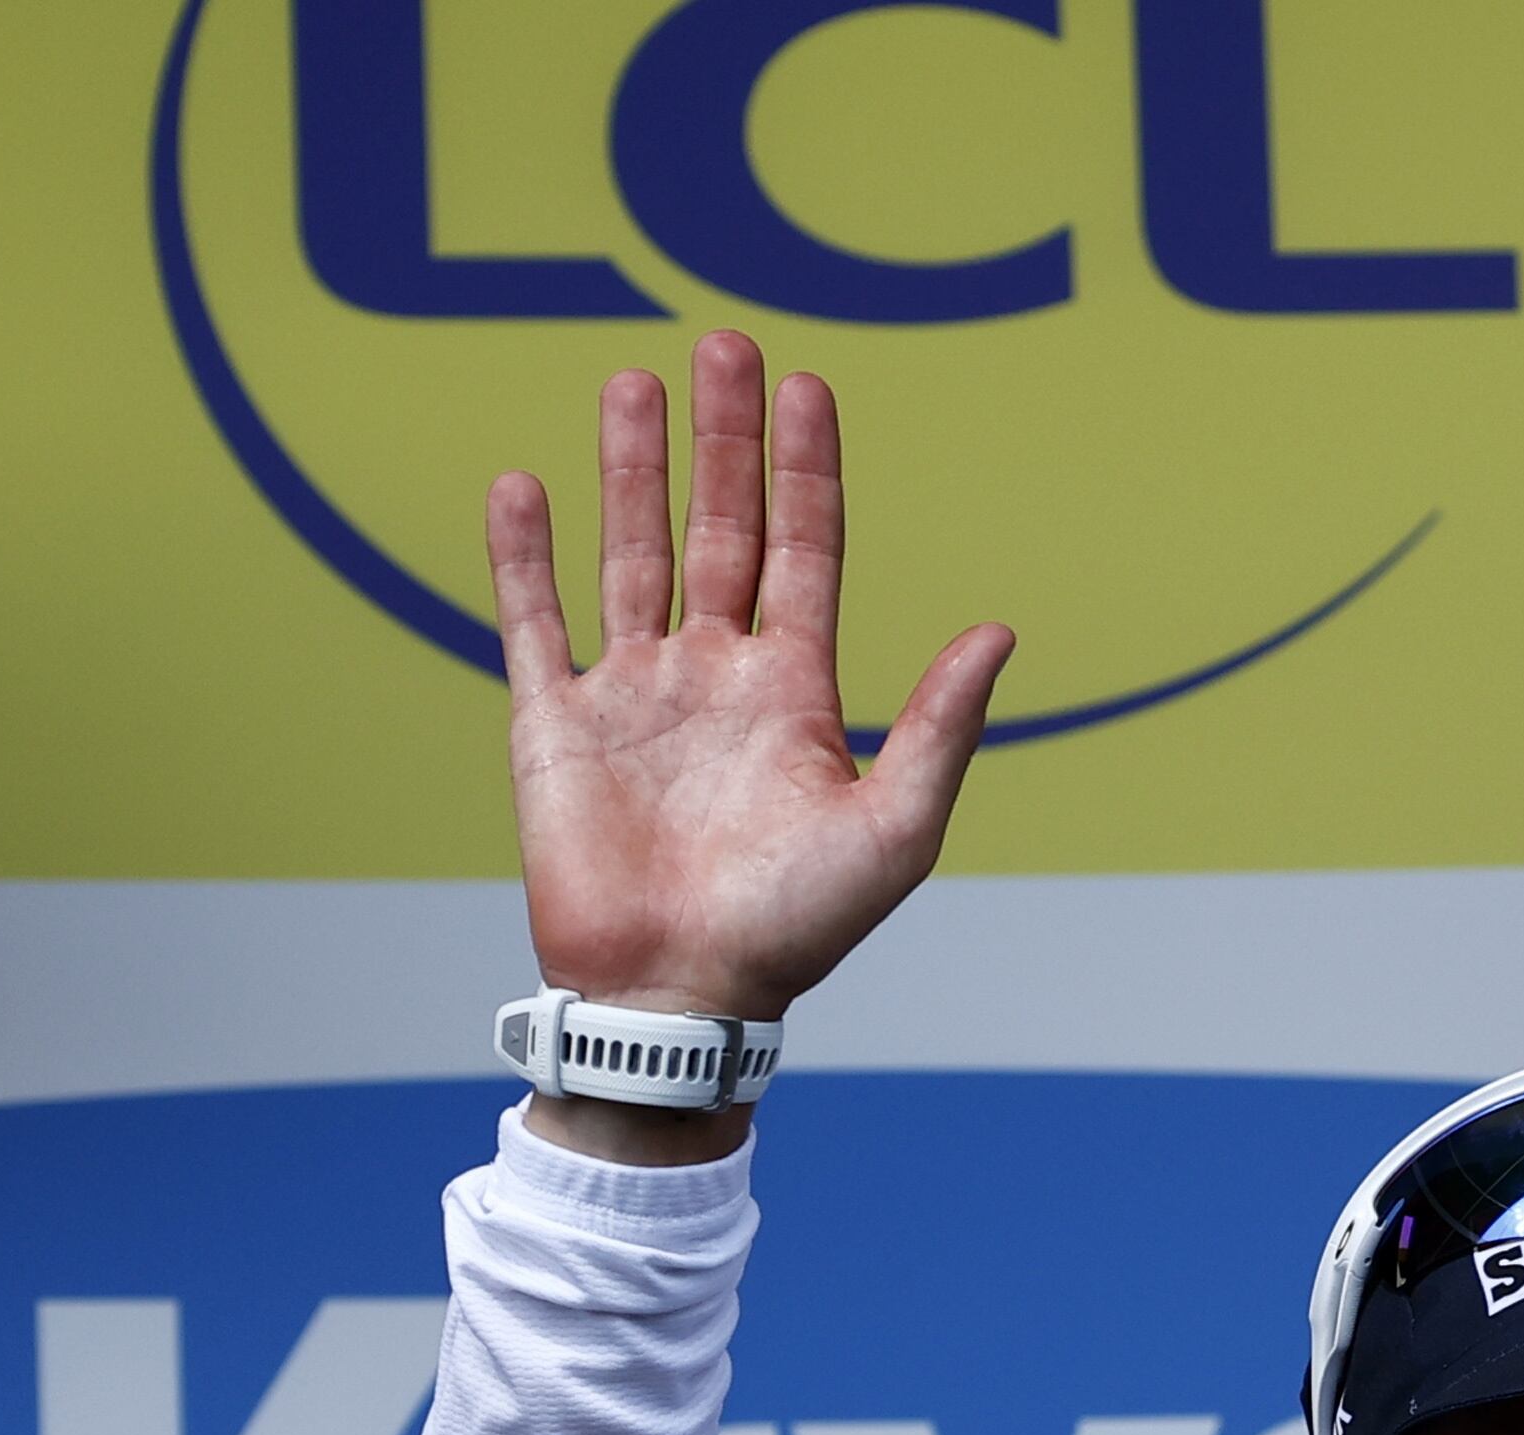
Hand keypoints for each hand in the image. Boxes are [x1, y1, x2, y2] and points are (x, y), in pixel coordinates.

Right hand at [488, 330, 1010, 1154]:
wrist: (680, 999)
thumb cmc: (794, 931)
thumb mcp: (893, 831)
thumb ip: (939, 728)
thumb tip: (1001, 631)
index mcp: (794, 692)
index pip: (805, 551)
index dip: (807, 470)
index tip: (806, 386)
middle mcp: (713, 677)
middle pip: (720, 530)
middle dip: (722, 441)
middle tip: (722, 345)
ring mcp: (633, 695)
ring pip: (630, 554)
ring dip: (628, 470)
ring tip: (629, 383)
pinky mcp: (555, 727)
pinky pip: (535, 623)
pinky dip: (524, 557)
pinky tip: (523, 485)